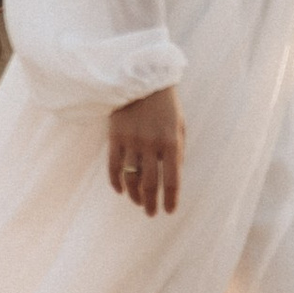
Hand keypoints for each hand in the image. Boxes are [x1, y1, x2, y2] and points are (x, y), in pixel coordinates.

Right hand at [108, 85, 183, 215]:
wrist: (143, 79)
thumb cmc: (165, 105)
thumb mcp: (179, 126)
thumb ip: (177, 150)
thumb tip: (173, 176)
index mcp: (171, 142)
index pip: (172, 180)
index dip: (170, 199)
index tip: (169, 211)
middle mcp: (151, 145)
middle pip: (150, 184)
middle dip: (152, 202)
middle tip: (151, 213)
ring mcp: (132, 141)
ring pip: (131, 178)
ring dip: (135, 195)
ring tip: (138, 203)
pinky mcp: (116, 137)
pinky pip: (114, 167)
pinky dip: (116, 182)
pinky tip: (120, 190)